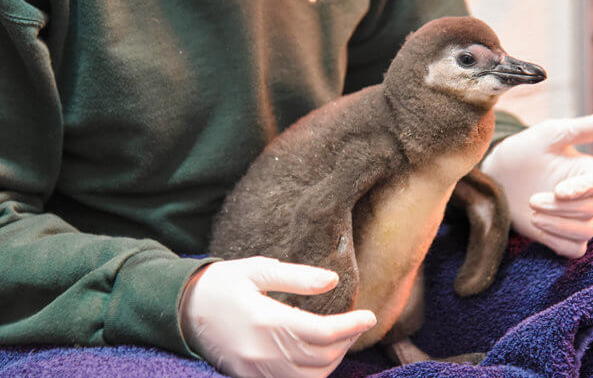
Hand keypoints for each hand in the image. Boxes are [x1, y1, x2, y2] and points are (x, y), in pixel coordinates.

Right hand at [179, 257, 375, 377]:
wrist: (180, 310)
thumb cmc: (221, 284)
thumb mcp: (257, 269)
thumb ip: (296, 277)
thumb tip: (332, 280)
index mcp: (265, 320)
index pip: (322, 333)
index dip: (351, 327)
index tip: (368, 316)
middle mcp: (261, 351)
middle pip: (320, 358)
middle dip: (346, 342)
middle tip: (356, 324)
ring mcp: (254, 370)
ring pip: (309, 377)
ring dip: (332, 361)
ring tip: (340, 339)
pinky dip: (311, 374)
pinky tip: (317, 356)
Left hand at [481, 112, 592, 257]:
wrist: (497, 177)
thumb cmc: (523, 152)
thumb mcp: (548, 135)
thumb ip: (583, 128)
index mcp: (589, 173)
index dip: (581, 190)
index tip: (558, 191)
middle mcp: (589, 197)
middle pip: (590, 211)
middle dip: (559, 209)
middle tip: (532, 200)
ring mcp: (576, 218)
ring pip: (584, 232)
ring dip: (557, 226)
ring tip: (533, 214)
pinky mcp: (562, 236)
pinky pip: (574, 250)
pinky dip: (558, 243)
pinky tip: (538, 230)